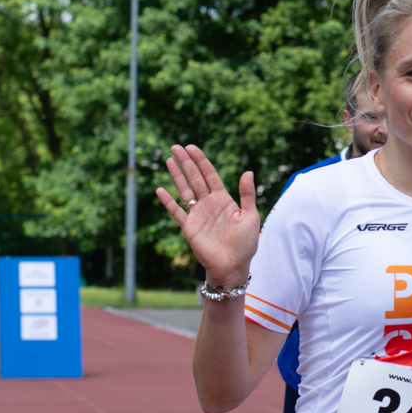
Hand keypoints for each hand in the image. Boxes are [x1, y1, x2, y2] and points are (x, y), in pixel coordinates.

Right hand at [155, 144, 258, 286]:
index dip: (201, 161)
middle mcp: (208, 204)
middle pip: (195, 178)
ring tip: (169, 160)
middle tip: (175, 146)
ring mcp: (197, 215)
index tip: (192, 147)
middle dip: (186, 162)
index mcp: (223, 199)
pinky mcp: (189, 228)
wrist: (233, 266)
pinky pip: (176, 212)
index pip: (210, 175)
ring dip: (176, 176)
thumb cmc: (245, 243)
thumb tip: (247, 171)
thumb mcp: (250, 216)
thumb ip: (247, 194)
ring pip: (184, 190)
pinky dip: (168, 202)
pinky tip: (160, 190)